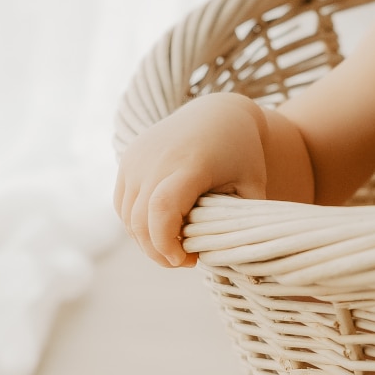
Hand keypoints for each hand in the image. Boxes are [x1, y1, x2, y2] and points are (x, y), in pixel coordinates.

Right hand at [114, 94, 271, 267]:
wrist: (217, 111)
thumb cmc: (242, 153)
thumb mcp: (252, 185)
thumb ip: (241, 220)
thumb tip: (230, 259)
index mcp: (189, 164)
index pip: (162, 210)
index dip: (167, 244)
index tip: (188, 260)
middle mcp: (155, 160)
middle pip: (140, 220)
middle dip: (158, 251)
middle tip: (184, 262)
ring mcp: (136, 159)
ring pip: (128, 216)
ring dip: (146, 240)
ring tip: (174, 247)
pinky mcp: (127, 159)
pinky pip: (123, 203)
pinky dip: (137, 223)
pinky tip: (161, 229)